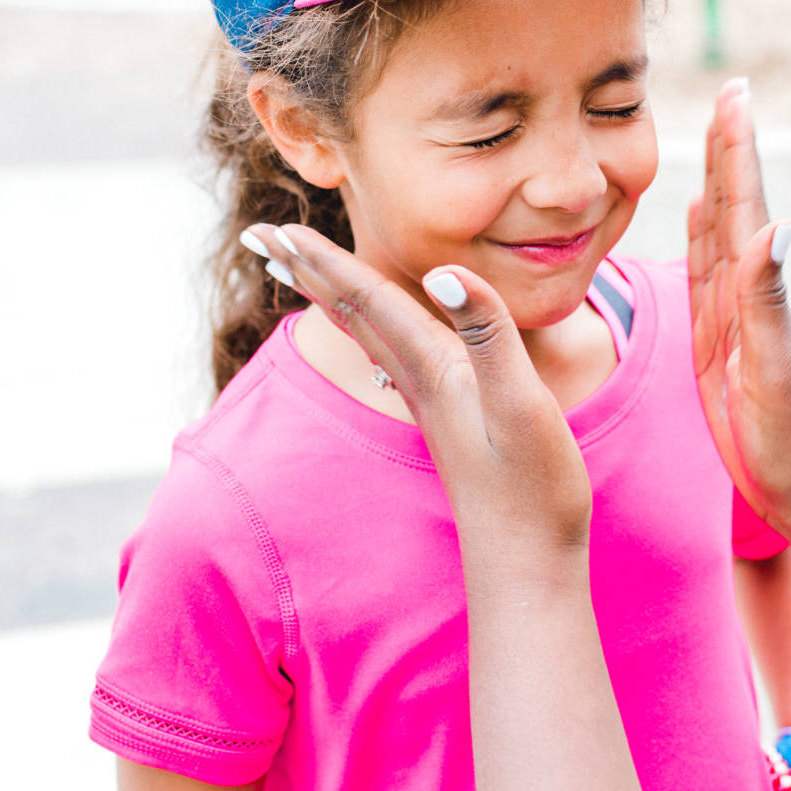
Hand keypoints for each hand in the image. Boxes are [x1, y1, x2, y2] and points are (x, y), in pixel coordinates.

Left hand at [244, 225, 592, 560]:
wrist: (528, 563)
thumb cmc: (534, 489)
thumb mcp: (521, 404)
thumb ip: (487, 335)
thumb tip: (444, 274)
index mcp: (433, 368)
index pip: (367, 299)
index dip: (324, 259)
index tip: (274, 228)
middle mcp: (420, 381)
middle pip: (350, 312)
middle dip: (305, 269)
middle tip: (257, 236)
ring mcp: (429, 401)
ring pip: (365, 333)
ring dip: (328, 294)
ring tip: (294, 268)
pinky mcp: (445, 418)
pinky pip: (389, 354)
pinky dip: (366, 326)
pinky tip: (368, 328)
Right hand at [689, 79, 790, 532]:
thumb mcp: (778, 372)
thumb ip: (770, 301)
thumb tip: (775, 229)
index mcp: (759, 291)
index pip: (746, 203)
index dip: (737, 148)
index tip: (735, 93)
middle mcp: (749, 294)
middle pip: (733, 204)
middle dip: (729, 146)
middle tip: (730, 91)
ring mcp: (734, 317)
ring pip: (718, 231)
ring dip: (715, 180)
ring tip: (712, 134)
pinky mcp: (719, 344)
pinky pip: (703, 275)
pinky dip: (699, 236)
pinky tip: (698, 211)